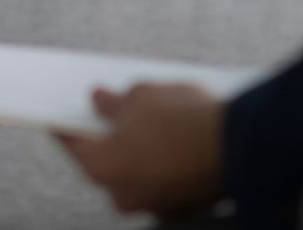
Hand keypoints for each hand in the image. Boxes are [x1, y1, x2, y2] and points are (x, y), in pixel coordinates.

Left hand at [55, 83, 224, 219]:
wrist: (238, 144)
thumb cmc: (181, 119)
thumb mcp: (140, 96)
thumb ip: (112, 101)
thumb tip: (100, 100)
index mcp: (99, 167)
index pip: (72, 141)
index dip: (69, 120)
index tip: (64, 108)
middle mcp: (120, 195)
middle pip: (105, 160)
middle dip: (108, 135)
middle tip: (111, 109)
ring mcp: (151, 205)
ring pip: (135, 173)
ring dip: (137, 150)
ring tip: (147, 119)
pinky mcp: (180, 207)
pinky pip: (161, 181)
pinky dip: (161, 163)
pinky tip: (170, 138)